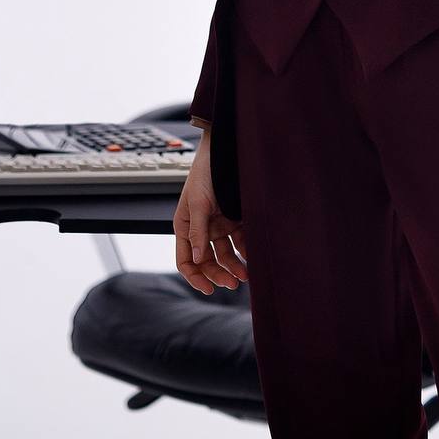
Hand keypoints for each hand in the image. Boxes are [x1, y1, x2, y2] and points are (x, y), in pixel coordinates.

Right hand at [174, 132, 248, 295]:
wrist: (225, 150)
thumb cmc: (204, 172)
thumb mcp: (198, 202)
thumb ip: (198, 231)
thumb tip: (197, 260)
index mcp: (186, 227)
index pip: (186, 261)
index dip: (195, 277)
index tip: (209, 289)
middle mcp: (201, 230)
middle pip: (207, 261)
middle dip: (218, 274)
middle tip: (233, 283)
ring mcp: (218, 225)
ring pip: (225, 254)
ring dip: (234, 266)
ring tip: (246, 275)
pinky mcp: (234, 219)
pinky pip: (240, 241)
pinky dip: (245, 251)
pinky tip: (253, 257)